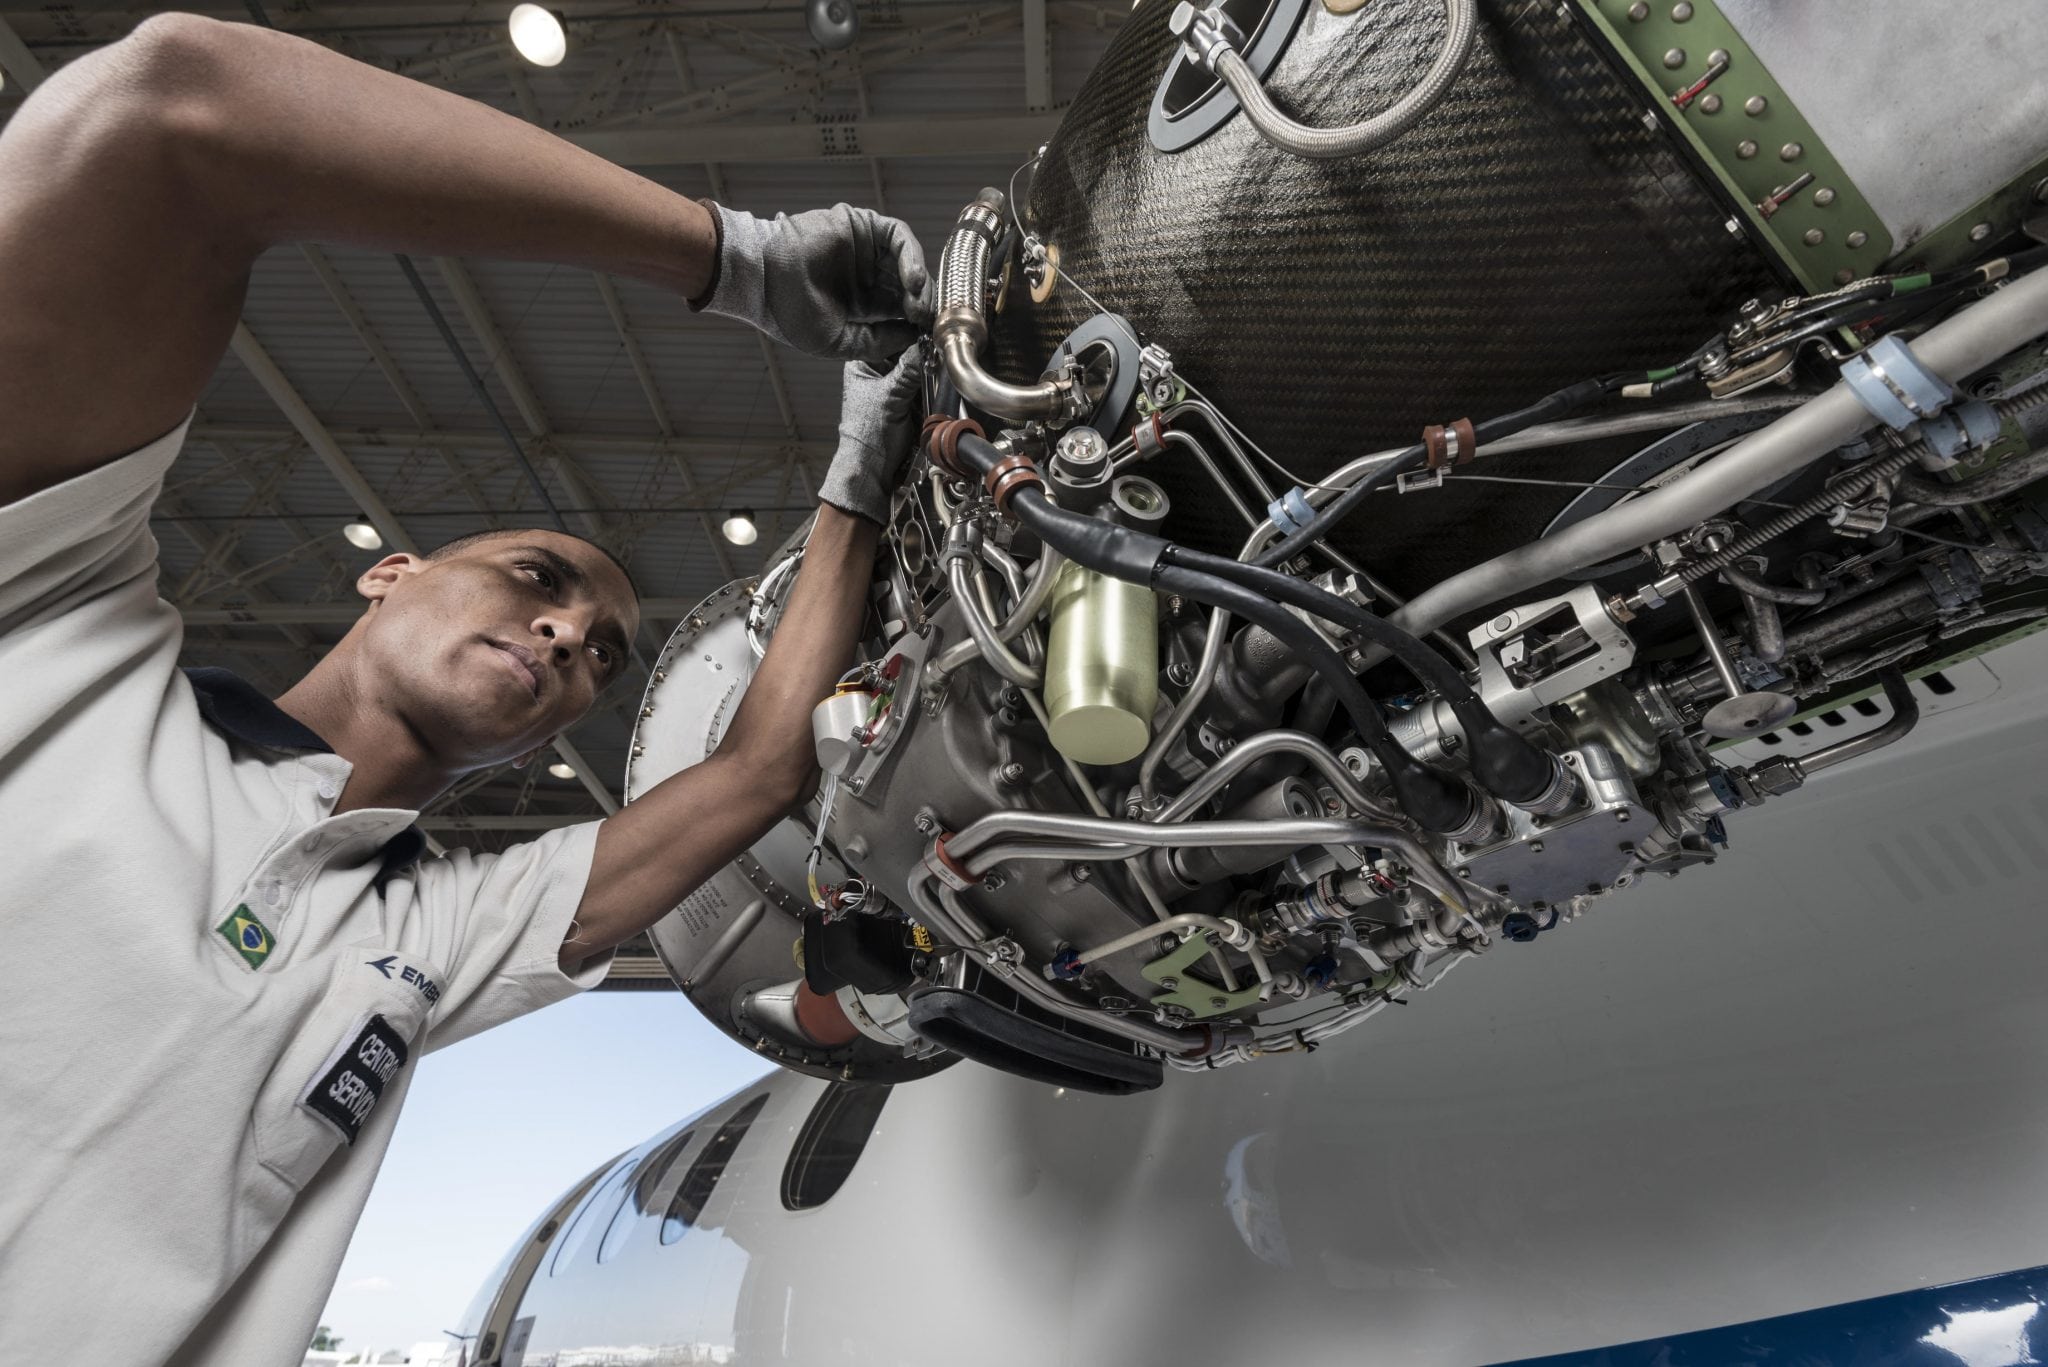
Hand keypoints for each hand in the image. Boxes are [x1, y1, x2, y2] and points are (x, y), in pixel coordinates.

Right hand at [691, 201, 934, 362]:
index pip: (902, 311)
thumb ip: (877, 342)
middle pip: (910, 287)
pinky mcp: (864, 225)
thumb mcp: (838, 342)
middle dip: (922, 305)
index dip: (917, 323)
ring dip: (920, 283)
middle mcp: (869, 276)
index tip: (925, 335)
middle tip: (924, 320)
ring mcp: (868, 250)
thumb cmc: (789, 312)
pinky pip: (898, 236)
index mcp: (863, 304)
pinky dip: (911, 256)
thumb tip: (913, 337)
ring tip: (918, 303)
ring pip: (908, 262)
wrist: (763, 277)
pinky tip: (912, 280)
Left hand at [819, 344, 925, 524]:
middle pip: (908, 349)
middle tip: (940, 349)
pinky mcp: (910, 398)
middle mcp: (878, 369)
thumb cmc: (868, 437)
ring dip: (931, 369)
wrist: (876, 469)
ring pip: (920, 366)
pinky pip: (927, 383)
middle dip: (924, 352)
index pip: (891, 336)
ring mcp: (895, 384)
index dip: (912, 333)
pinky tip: (939, 383)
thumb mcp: (890, 397)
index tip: (931, 331)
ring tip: (940, 368)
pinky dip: (935, 384)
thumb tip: (929, 344)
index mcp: (863, 363)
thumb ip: (910, 369)